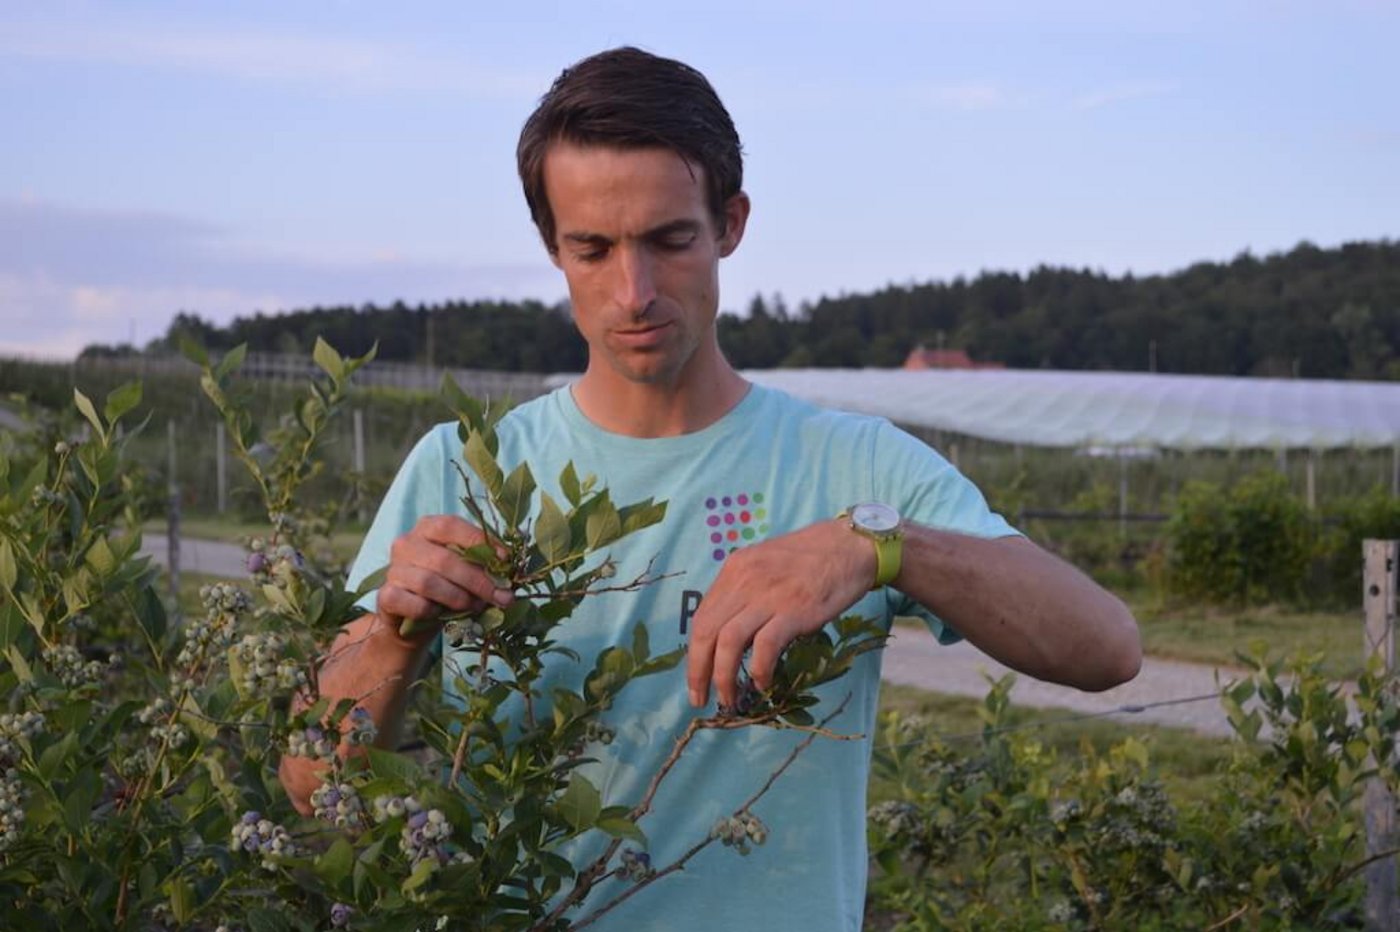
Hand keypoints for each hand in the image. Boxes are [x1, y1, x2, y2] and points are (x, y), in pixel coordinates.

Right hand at [376, 515, 514, 643]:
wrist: (415, 622)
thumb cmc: (448, 587)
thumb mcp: (466, 570)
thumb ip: (482, 563)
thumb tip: (509, 567)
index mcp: (427, 528)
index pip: (451, 525)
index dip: (479, 542)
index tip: (505, 561)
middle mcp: (406, 543)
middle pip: (444, 560)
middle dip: (478, 581)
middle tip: (501, 597)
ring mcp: (393, 569)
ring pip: (429, 582)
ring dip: (459, 598)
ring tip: (477, 607)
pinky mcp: (386, 596)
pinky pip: (414, 604)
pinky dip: (433, 611)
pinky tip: (441, 614)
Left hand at [686, 519, 875, 709]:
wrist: (850, 546)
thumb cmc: (810, 558)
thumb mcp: (765, 564)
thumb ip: (744, 592)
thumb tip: (728, 632)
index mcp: (734, 569)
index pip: (701, 617)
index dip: (694, 652)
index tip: (697, 676)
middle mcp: (745, 581)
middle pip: (706, 632)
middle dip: (698, 671)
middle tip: (700, 698)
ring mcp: (769, 596)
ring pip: (729, 642)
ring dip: (723, 677)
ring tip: (728, 700)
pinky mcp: (795, 611)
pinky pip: (765, 647)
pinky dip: (759, 670)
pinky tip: (762, 684)